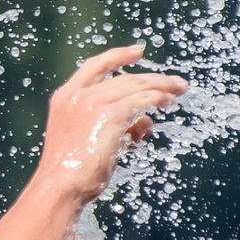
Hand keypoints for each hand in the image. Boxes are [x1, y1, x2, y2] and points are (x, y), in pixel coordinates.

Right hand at [33, 45, 186, 205]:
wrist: (60, 187)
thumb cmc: (71, 173)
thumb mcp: (89, 141)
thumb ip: (117, 128)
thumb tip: (147, 122)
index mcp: (65, 98)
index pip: (94, 66)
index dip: (117, 56)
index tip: (138, 52)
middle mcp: (78, 95)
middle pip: (123, 78)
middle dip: (153, 78)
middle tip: (175, 82)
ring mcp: (93, 103)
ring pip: (136, 86)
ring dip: (161, 87)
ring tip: (179, 90)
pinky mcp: (110, 115)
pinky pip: (142, 100)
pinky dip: (158, 99)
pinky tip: (169, 102)